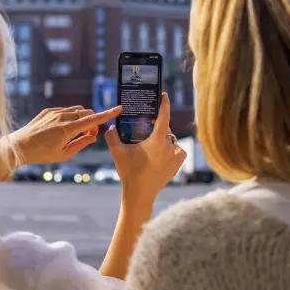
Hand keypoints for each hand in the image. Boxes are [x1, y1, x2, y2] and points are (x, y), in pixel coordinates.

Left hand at [12, 105, 122, 165]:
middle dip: (92, 121)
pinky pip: (65, 110)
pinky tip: (64, 128)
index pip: (92, 119)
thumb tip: (92, 137)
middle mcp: (62, 117)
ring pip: (76, 110)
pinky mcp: (47, 111)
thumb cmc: (42, 154)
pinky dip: (70, 116)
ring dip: (82, 118)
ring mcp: (54, 112)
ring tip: (77, 132)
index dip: (107, 114)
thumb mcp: (64, 154)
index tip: (119, 108)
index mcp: (68, 129)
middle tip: (90, 135)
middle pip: (86, 113)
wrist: (19, 146)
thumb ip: (81, 144)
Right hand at [105, 93, 185, 213]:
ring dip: (164, 139)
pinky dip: (173, 150)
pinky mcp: (176, 166)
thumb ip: (112, 136)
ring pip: (172, 141)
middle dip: (157, 127)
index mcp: (157, 140)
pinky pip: (179, 152)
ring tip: (153, 143)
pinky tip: (165, 152)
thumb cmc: (129, 172)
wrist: (139, 195)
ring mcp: (174, 157)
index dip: (165, 104)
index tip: (164, 95)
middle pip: (166, 130)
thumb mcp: (117, 152)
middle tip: (147, 129)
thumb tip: (110, 127)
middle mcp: (169, 146)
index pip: (164, 116)